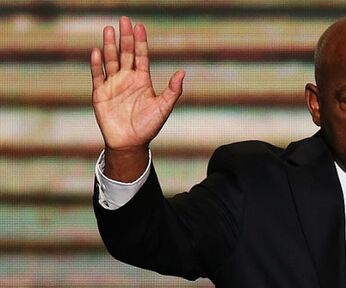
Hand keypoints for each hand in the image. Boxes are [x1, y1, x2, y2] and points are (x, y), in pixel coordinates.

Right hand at [90, 16, 184, 180]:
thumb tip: (182, 72)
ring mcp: (113, 85)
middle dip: (125, 38)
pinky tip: (97, 52)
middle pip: (125, 53)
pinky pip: (98, 76)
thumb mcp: (163, 108)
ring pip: (111, 60)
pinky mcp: (100, 94)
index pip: (141, 56)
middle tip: (124, 20)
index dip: (140, 42)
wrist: (130, 143)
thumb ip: (173, 90)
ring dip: (110, 46)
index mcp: (142, 80)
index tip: (139, 26)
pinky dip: (97, 64)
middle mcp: (127, 79)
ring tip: (109, 30)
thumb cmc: (148, 126)